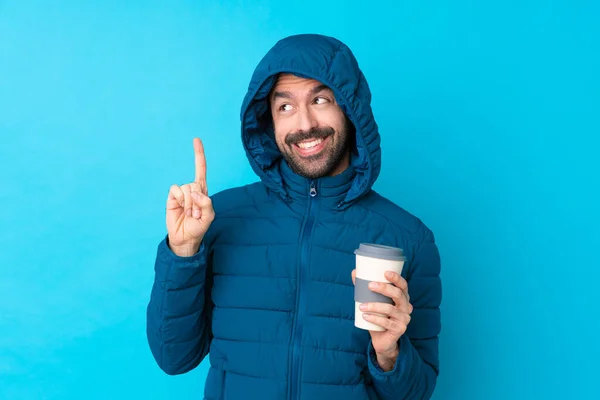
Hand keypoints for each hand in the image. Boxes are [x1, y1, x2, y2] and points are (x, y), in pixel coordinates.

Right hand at [166, 138, 214, 255]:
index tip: (196, 140)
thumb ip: (206, 204)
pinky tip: (181, 210)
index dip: (199, 155)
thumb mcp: (208, 217)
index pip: (201, 169)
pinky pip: (175, 190)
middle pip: (196, 184)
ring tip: (189, 214)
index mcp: (203, 191)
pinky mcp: (171, 197)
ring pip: (186, 188)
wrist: (185, 237)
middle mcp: (192, 189)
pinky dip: (179, 200)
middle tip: (196, 214)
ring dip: (189, 204)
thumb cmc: (199, 226)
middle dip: (197, 201)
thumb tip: (195, 192)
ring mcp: (181, 193)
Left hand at [352, 269, 412, 369]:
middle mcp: (406, 307)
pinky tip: (365, 316)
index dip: (396, 278)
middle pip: (398, 294)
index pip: (403, 285)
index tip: (385, 272)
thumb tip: (354, 272)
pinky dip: (374, 318)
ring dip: (374, 306)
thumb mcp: (373, 302)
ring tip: (361, 306)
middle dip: (384, 288)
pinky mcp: (399, 329)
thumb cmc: (378, 317)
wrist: (382, 340)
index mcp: (402, 298)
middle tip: (370, 285)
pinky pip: (386, 322)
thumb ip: (365, 288)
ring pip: (390, 309)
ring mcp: (404, 319)